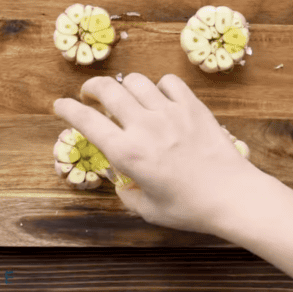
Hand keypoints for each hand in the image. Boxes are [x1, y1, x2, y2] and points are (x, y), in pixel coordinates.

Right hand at [53, 73, 262, 234]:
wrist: (232, 195)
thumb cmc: (190, 208)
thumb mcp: (149, 210)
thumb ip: (128, 195)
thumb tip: (123, 185)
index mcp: (127, 152)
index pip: (86, 120)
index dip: (67, 108)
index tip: (60, 104)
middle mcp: (144, 126)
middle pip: (108, 89)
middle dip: (92, 87)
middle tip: (90, 94)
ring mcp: (170, 112)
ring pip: (137, 81)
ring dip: (125, 86)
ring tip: (127, 97)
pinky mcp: (193, 106)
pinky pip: (169, 82)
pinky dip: (160, 87)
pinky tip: (162, 98)